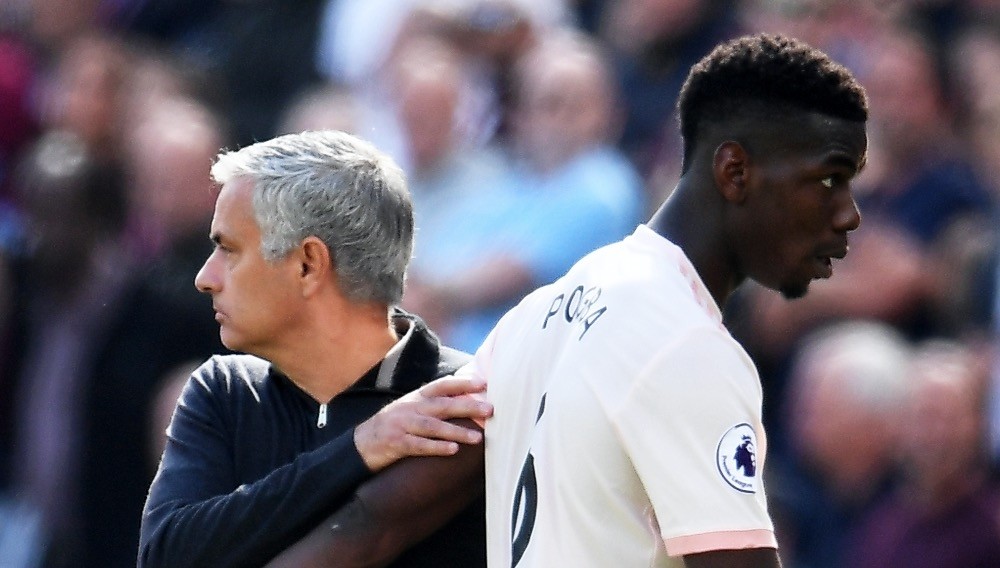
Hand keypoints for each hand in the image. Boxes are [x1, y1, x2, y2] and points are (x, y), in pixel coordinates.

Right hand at [353, 376, 491, 471]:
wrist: (361, 442)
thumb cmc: (394, 424)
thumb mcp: (411, 407)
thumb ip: (434, 403)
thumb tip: (466, 399)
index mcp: (417, 397)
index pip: (443, 386)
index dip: (463, 384)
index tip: (484, 383)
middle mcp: (411, 408)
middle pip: (443, 405)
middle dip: (468, 407)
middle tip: (490, 410)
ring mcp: (403, 425)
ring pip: (433, 426)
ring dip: (457, 431)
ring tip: (477, 438)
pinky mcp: (396, 443)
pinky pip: (419, 446)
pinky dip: (436, 448)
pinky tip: (453, 450)